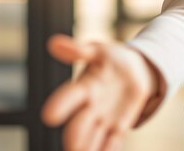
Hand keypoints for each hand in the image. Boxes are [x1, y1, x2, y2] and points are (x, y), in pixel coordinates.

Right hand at [41, 34, 159, 150]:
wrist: (134, 69)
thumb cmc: (111, 59)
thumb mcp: (98, 51)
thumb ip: (78, 50)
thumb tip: (54, 43)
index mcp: (85, 86)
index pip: (71, 96)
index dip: (61, 105)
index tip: (49, 116)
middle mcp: (91, 107)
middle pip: (80, 124)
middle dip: (75, 136)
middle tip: (72, 148)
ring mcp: (105, 119)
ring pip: (94, 138)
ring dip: (88, 148)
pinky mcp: (119, 127)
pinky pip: (113, 143)